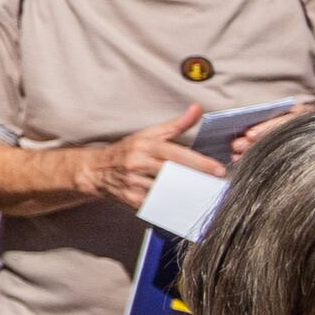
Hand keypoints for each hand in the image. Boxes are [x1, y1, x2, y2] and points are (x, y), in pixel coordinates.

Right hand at [78, 106, 215, 207]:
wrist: (96, 171)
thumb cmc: (127, 150)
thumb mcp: (149, 134)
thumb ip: (177, 124)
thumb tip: (197, 108)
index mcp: (145, 146)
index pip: (176, 154)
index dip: (199, 163)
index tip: (219, 170)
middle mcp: (139, 164)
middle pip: (174, 174)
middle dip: (197, 180)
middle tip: (217, 185)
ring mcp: (134, 184)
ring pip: (168, 192)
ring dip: (188, 195)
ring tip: (204, 196)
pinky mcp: (133, 200)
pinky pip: (158, 205)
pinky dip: (173, 206)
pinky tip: (185, 206)